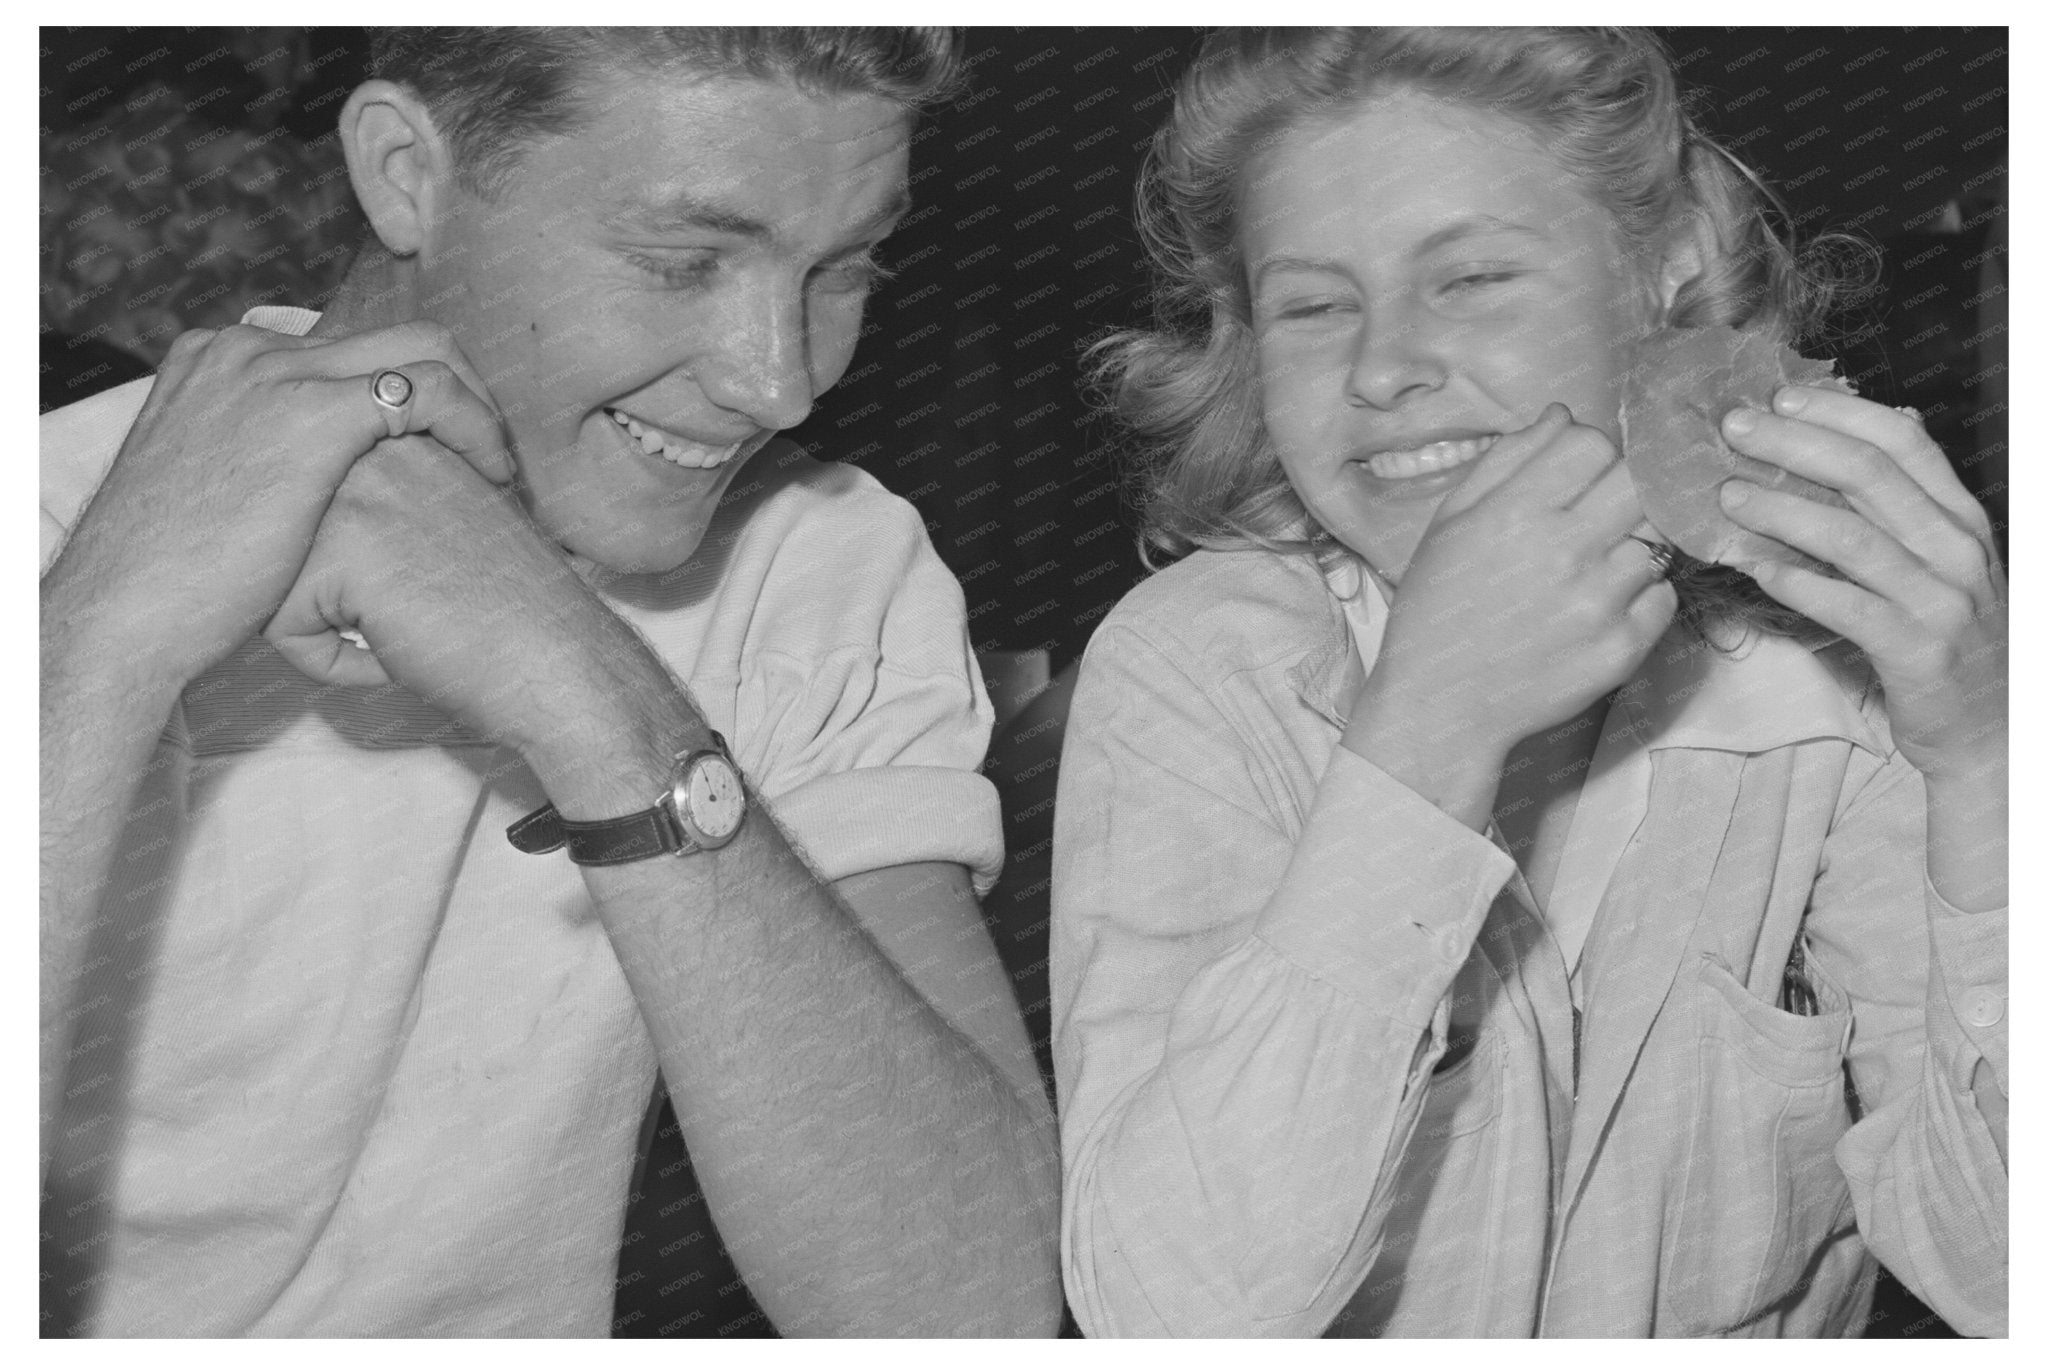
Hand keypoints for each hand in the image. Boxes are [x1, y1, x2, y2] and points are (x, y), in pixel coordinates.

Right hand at [43, 320, 512, 688]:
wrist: (127, 610)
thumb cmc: (170, 577)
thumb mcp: (211, 490)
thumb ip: (256, 461)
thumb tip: (302, 482)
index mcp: (223, 362)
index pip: (347, 351)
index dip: (410, 396)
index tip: (445, 447)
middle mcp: (249, 350)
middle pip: (392, 335)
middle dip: (456, 386)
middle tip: (486, 451)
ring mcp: (277, 374)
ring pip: (423, 349)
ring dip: (474, 403)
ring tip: (496, 467)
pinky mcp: (310, 413)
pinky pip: (430, 388)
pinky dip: (476, 426)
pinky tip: (492, 476)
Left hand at [263, 436, 682, 792]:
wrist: (558, 657)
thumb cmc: (508, 603)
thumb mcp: (444, 511)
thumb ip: (383, 488)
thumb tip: (298, 512)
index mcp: (395, 429)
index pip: (305, 495)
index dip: (343, 557)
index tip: (415, 575)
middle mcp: (367, 446)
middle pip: (278, 532)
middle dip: (320, 588)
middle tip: (407, 603)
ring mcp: (351, 494)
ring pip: (270, 575)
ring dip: (321, 621)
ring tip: (394, 625)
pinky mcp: (339, 552)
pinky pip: (280, 626)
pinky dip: (326, 660)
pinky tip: (390, 652)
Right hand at [1360, 405, 1679, 763]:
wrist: (1441, 704)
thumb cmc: (1439, 606)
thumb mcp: (1452, 522)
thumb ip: (1508, 460)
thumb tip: (1564, 416)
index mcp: (1514, 513)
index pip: (1593, 443)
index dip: (1588, 453)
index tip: (1575, 477)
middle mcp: (1563, 552)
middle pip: (1637, 482)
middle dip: (1620, 491)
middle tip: (1596, 516)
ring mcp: (1599, 603)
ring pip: (1657, 539)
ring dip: (1633, 546)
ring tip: (1591, 570)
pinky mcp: (1623, 649)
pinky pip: (1664, 596)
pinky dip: (1641, 597)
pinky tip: (1599, 608)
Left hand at [1717, 386, 2006, 779]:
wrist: (1992, 726)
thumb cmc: (1948, 636)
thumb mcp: (1940, 559)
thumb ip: (1910, 501)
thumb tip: (1893, 419)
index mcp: (1959, 518)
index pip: (1903, 444)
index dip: (1840, 413)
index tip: (1780, 396)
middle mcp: (1956, 549)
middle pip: (1870, 476)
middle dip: (1795, 444)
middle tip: (1734, 429)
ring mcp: (1941, 599)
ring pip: (1852, 538)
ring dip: (1782, 510)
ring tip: (1727, 496)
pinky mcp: (1917, 651)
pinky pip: (1848, 608)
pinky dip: (1797, 583)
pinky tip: (1753, 567)